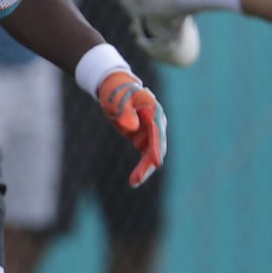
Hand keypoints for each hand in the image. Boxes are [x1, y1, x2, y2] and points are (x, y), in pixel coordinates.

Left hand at [95, 70, 167, 186]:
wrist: (114, 89)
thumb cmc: (117, 92)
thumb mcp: (117, 100)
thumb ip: (124, 111)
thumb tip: (131, 127)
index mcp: (153, 110)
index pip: (157, 131)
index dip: (156, 147)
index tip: (156, 162)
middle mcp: (156, 123)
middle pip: (157, 146)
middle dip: (149, 163)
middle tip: (138, 179)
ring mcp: (151, 132)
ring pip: (152, 154)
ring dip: (145, 169)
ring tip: (134, 183)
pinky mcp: (143, 139)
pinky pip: (145, 156)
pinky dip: (141, 168)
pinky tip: (134, 180)